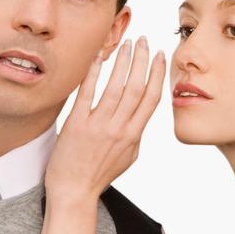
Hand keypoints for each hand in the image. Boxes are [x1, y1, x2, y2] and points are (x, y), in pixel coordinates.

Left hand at [37, 37, 164, 233]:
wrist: (73, 192)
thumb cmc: (99, 175)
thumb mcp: (128, 157)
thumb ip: (136, 134)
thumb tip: (141, 115)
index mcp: (134, 135)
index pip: (152, 98)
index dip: (158, 74)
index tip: (160, 56)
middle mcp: (119, 129)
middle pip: (137, 87)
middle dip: (142, 60)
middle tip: (143, 40)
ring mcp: (98, 126)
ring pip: (116, 87)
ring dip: (123, 62)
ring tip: (126, 43)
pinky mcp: (76, 125)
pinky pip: (87, 94)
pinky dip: (94, 74)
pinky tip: (98, 57)